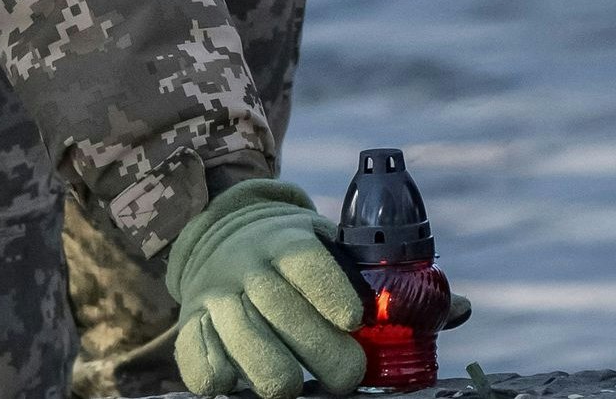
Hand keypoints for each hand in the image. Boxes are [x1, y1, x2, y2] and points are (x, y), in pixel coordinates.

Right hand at [168, 178, 367, 398]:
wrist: (222, 232)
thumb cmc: (291, 253)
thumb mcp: (324, 243)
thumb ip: (364, 274)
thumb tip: (424, 309)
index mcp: (286, 240)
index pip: (307, 263)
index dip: (329, 292)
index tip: (352, 320)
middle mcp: (247, 263)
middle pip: (279, 305)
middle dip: (314, 346)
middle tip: (345, 376)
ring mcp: (215, 292)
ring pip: (238, 330)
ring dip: (265, 365)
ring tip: (291, 388)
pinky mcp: (191, 319)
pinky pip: (192, 346)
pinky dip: (209, 368)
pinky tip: (229, 384)